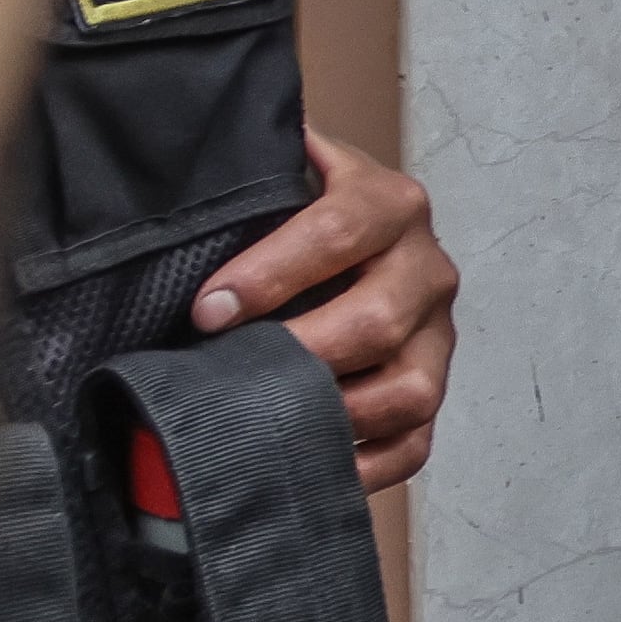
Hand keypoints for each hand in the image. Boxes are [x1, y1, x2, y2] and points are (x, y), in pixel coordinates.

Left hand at [195, 128, 460, 491]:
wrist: (359, 232)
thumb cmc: (300, 211)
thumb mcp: (284, 166)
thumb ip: (251, 156)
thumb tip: (183, 153)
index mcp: (391, 203)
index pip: (339, 231)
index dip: (270, 273)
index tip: (206, 309)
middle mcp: (428, 268)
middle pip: (378, 320)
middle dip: (295, 351)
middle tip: (226, 369)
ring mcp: (437, 337)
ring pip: (410, 389)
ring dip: (336, 412)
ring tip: (270, 417)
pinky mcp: (432, 392)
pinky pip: (415, 444)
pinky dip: (366, 467)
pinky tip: (310, 463)